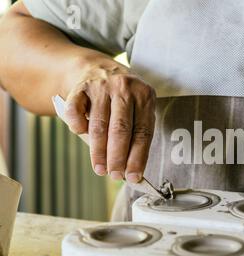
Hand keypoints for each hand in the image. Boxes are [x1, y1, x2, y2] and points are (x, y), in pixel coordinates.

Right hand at [64, 63, 155, 182]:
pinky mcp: (81, 86)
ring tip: (100, 169)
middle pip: (121, 130)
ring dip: (98, 151)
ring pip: (99, 125)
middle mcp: (124, 88)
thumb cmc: (123, 100)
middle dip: (117, 157)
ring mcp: (102, 86)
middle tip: (115, 175)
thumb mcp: (137, 109)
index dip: (138, 157)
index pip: (143, 132)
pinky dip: (77, 125)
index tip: (134, 176)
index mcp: (145, 96)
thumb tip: (131, 171)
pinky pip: (76, 110)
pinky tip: (80, 134)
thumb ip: (135, 135)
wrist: (99, 69)